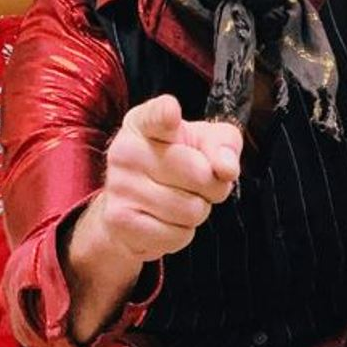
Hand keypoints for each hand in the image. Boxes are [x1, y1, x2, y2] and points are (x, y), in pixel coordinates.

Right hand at [88, 94, 241, 261]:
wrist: (131, 207)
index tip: (172, 112)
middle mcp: (126, 150)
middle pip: (200, 174)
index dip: (167, 114)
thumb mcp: (202, 142)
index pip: (157, 115)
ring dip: (197, 211)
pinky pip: (178, 234)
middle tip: (198, 183)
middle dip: (212, 186)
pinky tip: (164, 220)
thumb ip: (223, 144)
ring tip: (179, 200)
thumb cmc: (174, 164)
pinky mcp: (120, 221)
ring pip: (192, 209)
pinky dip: (181, 232)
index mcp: (144, 122)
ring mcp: (120, 186)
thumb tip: (227, 168)